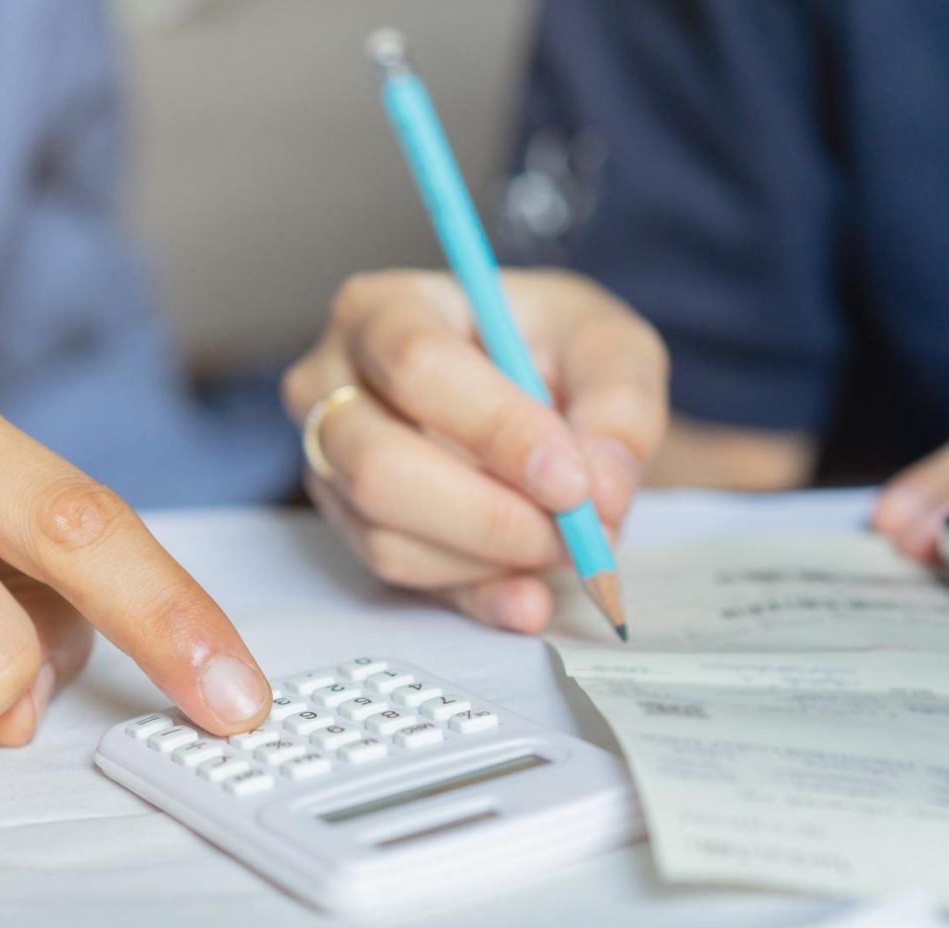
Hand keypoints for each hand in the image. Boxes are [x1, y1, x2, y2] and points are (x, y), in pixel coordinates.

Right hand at [283, 270, 667, 631]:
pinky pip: (399, 579)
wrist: (528, 389)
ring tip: (563, 546)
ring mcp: (328, 461)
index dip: (496, 430)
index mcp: (381, 309)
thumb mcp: (609, 347)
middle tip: (572, 533)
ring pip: (385, 536)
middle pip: (379, 466)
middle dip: (488, 516)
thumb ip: (619, 408)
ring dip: (487, 560)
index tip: (572, 481)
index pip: (417, 366)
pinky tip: (528, 597)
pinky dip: (473, 595)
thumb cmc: (550, 349)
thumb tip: (602, 495)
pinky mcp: (346, 523)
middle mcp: (329, 384)